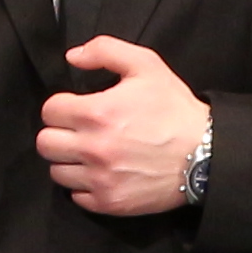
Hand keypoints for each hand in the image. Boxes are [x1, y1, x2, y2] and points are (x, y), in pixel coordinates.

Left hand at [37, 35, 210, 214]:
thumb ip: (104, 50)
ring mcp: (100, 178)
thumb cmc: (175, 110)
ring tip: (91, 154)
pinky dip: (84, 186)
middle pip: (45, 143)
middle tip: (79, 132)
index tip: (77, 109)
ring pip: (57, 172)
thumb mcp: (146, 65)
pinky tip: (102, 173)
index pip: (49, 111)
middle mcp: (93, 148)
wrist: (206, 154)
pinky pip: (76, 197)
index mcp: (96, 113)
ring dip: (70, 161)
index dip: (62, 106)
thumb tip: (72, 57)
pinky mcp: (110, 202)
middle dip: (59, 134)